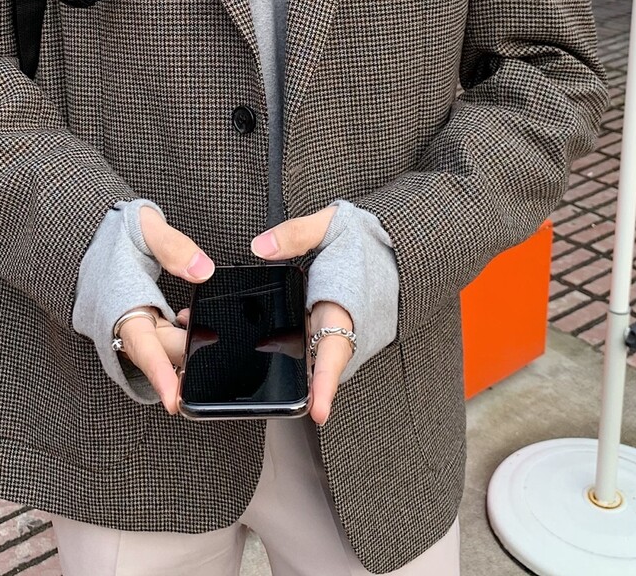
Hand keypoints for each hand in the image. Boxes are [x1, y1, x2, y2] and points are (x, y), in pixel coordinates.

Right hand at [116, 207, 215, 414]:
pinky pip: (161, 342)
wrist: (89, 234)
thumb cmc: (114, 230)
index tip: (174, 400)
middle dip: (189, 352)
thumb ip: (172, 246)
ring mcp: (131, 327)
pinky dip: (181, 337)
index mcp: (119, 303)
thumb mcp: (143, 227)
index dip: (159, 374)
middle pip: (162, 351)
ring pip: (164, 349)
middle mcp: (122, 323)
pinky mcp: (139, 325)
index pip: (143, 346)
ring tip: (208, 333)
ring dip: (186, 345)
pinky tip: (191, 321)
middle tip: (216, 339)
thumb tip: (203, 270)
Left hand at [250, 206, 351, 424]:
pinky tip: (257, 347)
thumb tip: (261, 248)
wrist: (391, 244)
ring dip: (288, 370)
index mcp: (346, 304)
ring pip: (313, 361)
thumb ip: (297, 234)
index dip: (325, 383)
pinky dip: (290, 352)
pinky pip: (313, 349)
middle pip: (319, 368)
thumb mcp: (331, 225)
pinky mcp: (335, 330)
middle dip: (295, 386)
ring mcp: (342, 332)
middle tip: (262, 401)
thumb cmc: (363, 237)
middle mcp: (346, 326)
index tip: (317, 411)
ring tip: (244, 372)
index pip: (335, 349)